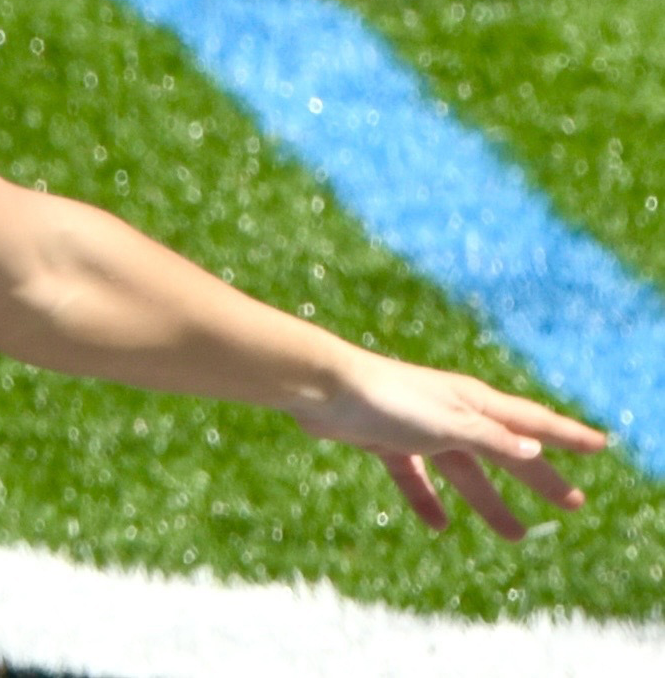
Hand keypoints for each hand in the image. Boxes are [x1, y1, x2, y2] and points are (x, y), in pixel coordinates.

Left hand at [295, 349, 608, 538]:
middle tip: (573, 503)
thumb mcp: (448, 423)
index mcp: (474, 403)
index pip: (532, 422)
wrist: (322, 388)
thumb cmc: (388, 398)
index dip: (568, 435)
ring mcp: (418, 428)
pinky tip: (439, 525)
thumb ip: (489, 439)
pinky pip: (414, 476)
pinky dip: (427, 499)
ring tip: (515, 534)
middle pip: (506, 452)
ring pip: (464, 471)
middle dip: (540, 478)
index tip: (601, 445)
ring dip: (488, 501)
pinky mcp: (386, 440)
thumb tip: (533, 451)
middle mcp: (451, 413)